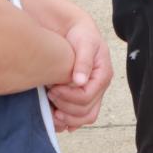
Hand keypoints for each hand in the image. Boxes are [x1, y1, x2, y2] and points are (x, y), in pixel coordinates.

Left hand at [46, 18, 113, 132]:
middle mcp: (100, 87)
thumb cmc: (81, 34)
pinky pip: (80, 117)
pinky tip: (56, 117)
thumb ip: (83, 61)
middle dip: (65, 107)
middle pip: (86, 111)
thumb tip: (80, 81)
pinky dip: (68, 121)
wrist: (76, 30)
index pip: (87, 96)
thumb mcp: (85, 43)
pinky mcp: (84, 97)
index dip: (68, 97)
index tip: (53, 89)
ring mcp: (93, 94)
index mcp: (103, 75)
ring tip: (52, 111)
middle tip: (50, 94)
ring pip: (85, 117)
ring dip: (67, 118)